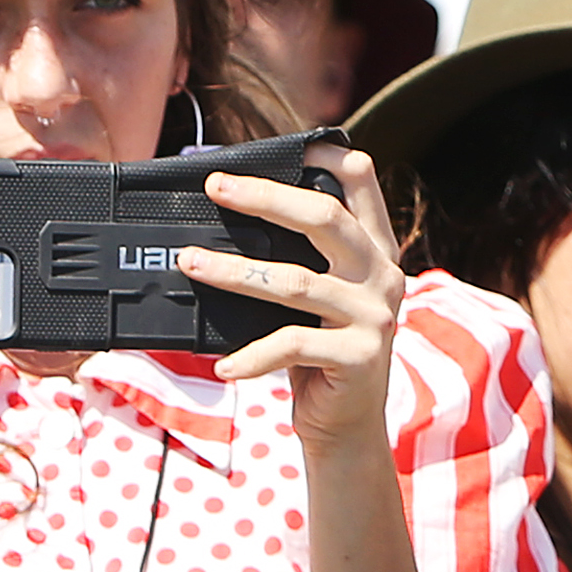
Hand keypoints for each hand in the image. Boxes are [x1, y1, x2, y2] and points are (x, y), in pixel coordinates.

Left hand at [181, 141, 410, 450]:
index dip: (325, 157)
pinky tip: (224, 363)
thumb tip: (225, 209)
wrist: (345, 427)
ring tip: (190, 263)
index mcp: (373, 250)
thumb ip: (293, 257)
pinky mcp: (360, 356)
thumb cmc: (316, 353)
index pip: (361, 182)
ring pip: (294, 281)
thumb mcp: (312, 297)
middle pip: (324, 217)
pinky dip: (252, 354)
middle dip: (264, 197)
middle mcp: (382, 275)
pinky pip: (294, 344)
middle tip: (216, 188)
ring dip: (233, 271)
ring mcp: (375, 316)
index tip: (282, 144)